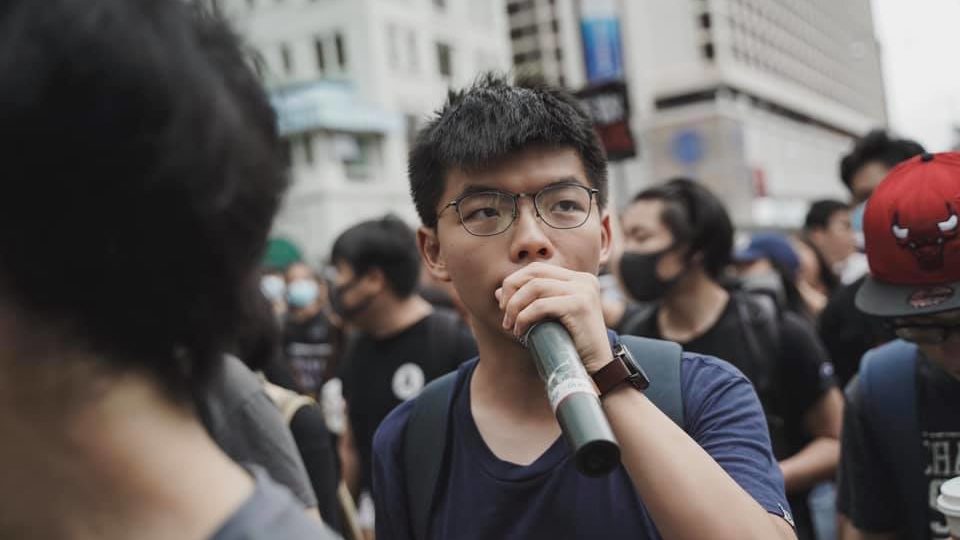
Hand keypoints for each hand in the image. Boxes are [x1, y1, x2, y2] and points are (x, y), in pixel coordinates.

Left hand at [495, 262, 611, 373]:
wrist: (597, 368)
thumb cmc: (571, 345)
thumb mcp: (547, 319)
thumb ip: (528, 302)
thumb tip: (498, 293)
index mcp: (578, 279)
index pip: (537, 269)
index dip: (514, 284)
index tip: (505, 307)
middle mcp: (583, 280)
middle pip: (534, 272)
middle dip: (512, 291)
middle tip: (504, 315)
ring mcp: (583, 290)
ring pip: (535, 287)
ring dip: (515, 307)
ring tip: (511, 326)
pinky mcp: (580, 305)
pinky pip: (541, 305)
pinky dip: (524, 317)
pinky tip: (520, 331)